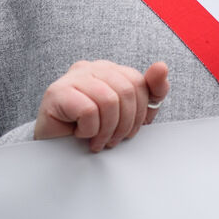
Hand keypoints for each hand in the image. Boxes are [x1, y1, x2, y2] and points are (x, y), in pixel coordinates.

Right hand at [35, 60, 168, 151]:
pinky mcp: (56, 92)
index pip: (137, 82)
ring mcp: (72, 77)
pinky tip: (79, 134)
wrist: (57, 152)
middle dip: (124, 124)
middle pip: (126, 90)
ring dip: (106, 130)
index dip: (139, 112)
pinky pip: (88, 110)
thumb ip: (151, 91)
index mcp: (108, 70)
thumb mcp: (131, 115)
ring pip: (108, 100)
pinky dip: (89, 130)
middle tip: (112, 141)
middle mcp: (90, 67)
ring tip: (97, 141)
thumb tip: (161, 67)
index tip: (129, 132)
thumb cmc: (93, 132)